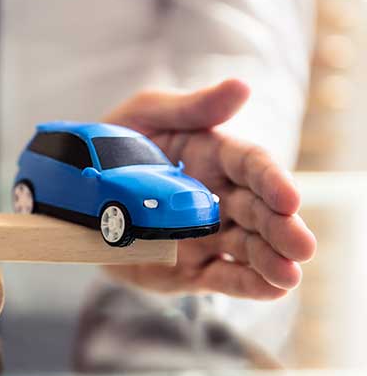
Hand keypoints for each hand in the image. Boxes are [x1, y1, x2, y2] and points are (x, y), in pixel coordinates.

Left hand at [102, 79, 315, 299]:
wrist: (74, 189)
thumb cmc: (116, 143)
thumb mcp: (147, 114)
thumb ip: (192, 107)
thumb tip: (241, 86)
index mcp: (216, 157)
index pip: (251, 166)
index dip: (272, 181)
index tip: (289, 198)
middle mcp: (218, 198)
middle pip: (257, 213)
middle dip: (281, 229)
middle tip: (302, 246)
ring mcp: (204, 236)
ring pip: (245, 249)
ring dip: (270, 263)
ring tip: (290, 276)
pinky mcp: (185, 268)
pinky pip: (219, 278)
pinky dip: (245, 285)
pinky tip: (271, 289)